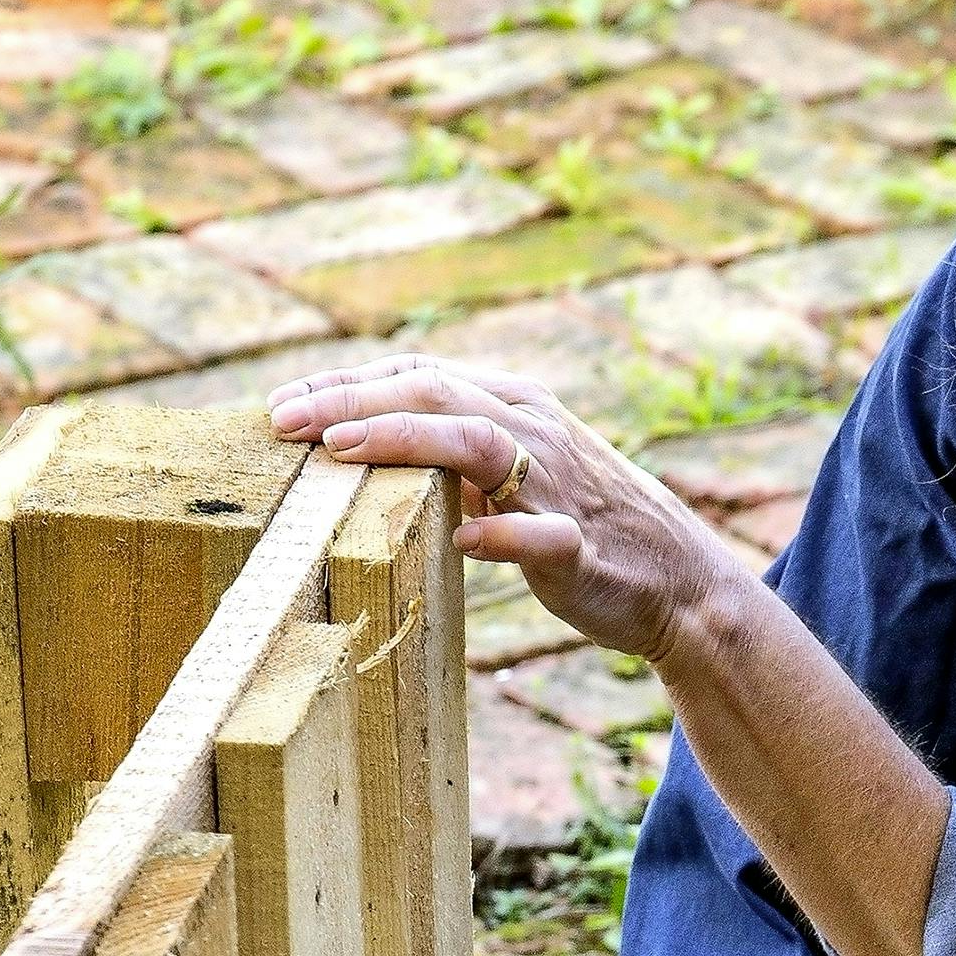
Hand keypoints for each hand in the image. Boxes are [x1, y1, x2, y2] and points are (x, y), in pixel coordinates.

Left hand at [269, 355, 737, 667]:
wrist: (676, 581)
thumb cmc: (579, 527)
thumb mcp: (513, 473)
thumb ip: (452, 455)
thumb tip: (367, 449)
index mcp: (512, 405)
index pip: (416, 374)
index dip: (345, 384)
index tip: (280, 404)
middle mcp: (531, 429)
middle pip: (431, 391)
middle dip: (349, 400)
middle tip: (280, 418)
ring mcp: (556, 486)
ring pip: (474, 440)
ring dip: (403, 438)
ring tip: (337, 452)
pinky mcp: (578, 546)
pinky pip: (539, 534)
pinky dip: (498, 534)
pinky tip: (460, 540)